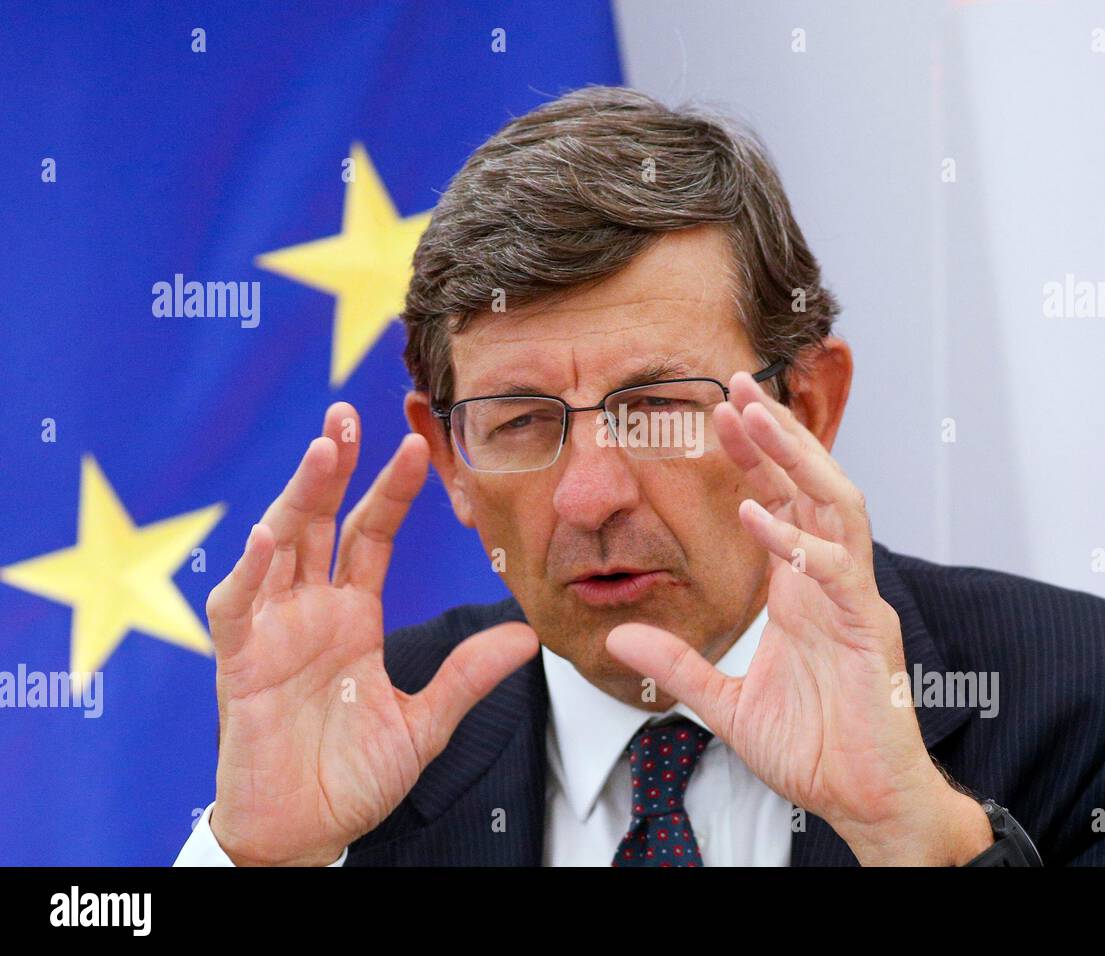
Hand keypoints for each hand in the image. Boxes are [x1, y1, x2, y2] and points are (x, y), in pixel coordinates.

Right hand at [205, 403, 537, 865]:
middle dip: (331, 467)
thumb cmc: (354, 778)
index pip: (372, 534)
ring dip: (297, 497)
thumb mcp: (425, 723)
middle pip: (319, 522)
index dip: (391, 490)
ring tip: (323, 450)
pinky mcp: (240, 665)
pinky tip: (270, 536)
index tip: (418, 446)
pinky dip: (250, 573)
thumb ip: (467, 678)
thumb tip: (528, 635)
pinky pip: (238, 609)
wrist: (306, 833)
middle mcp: (310, 611)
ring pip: (278, 547)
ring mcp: (272, 632)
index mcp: (352, 616)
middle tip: (345, 414)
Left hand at [605, 373, 990, 864]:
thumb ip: (677, 666)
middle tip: (737, 384)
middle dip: (777, 434)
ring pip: (837, 506)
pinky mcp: (866, 631)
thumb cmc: (812, 749)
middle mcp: (830, 582)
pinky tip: (757, 515)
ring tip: (757, 418)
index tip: (719, 414)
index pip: (781, 502)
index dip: (754, 457)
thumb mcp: (724, 705)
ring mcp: (853, 600)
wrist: (863, 800)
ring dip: (797, 460)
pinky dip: (797, 541)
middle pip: (811, 486)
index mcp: (801, 589)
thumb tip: (618, 637)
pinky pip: (836, 571)